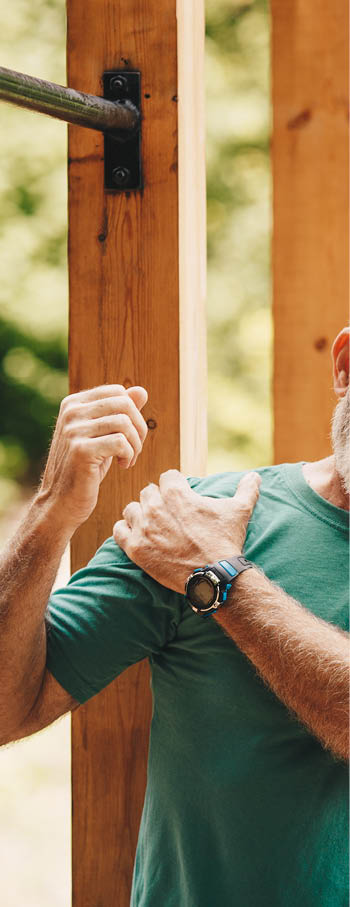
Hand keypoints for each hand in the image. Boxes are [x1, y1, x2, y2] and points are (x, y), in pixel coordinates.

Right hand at [39, 384, 147, 531]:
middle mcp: (71, 413)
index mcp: (73, 404)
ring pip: (124, 423)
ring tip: (128, 460)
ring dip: (135, 445)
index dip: (133, 413)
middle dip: (139, 428)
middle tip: (135, 450)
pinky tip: (123, 466)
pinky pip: (120, 443)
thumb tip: (141, 391)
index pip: (117, 391)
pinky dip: (129, 455)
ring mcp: (74, 430)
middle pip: (124, 404)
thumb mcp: (103, 436)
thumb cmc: (85, 469)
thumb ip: (120, 413)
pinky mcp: (81, 450)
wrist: (60, 502)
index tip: (130, 436)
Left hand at [113, 469, 260, 592]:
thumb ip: (247, 489)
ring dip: (139, 515)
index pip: (167, 477)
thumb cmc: (226, 541)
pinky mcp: (135, 548)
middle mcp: (156, 506)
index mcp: (177, 493)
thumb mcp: (239, 511)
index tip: (180, 497)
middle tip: (167, 515)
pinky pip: (119, 530)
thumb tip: (256, 476)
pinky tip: (136, 536)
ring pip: (131, 509)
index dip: (174, 485)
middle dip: (157, 500)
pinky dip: (125, 531)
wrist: (214, 575)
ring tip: (151, 526)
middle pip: (148, 492)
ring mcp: (143, 527)